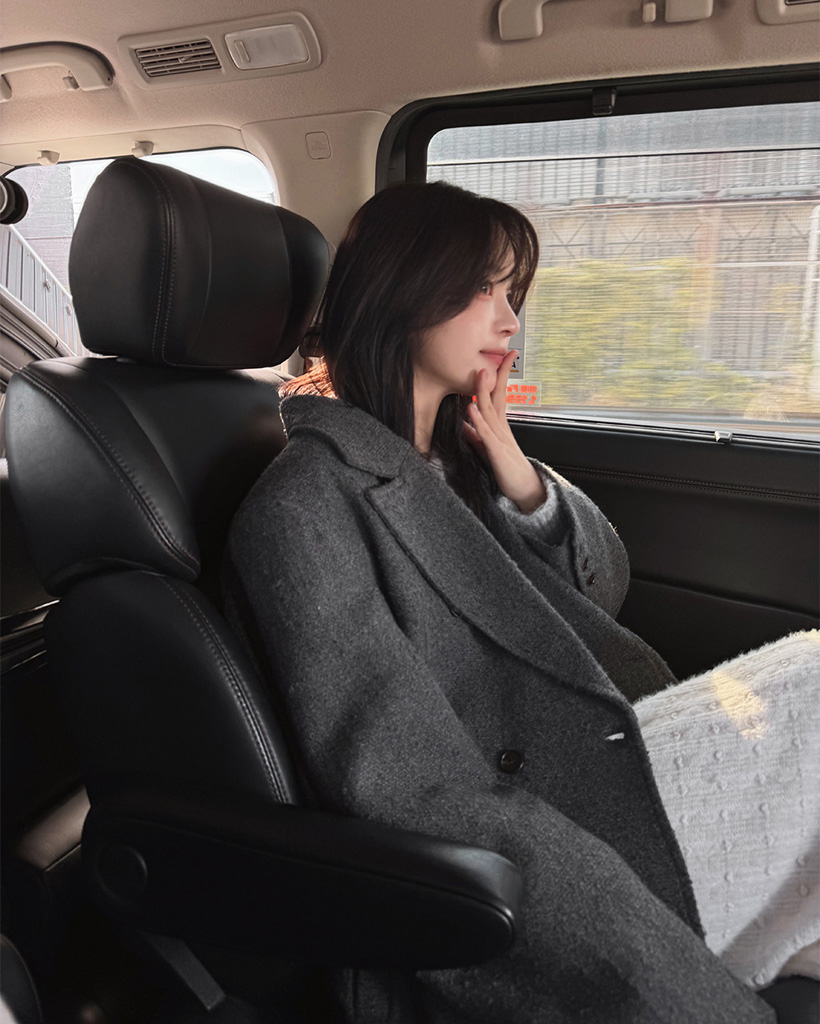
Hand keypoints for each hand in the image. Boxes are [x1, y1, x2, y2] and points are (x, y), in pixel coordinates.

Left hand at [464, 350, 546, 513]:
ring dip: (483, 392)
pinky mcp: (496, 453)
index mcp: (499, 425)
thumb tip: (462, 423)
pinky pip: (486, 434)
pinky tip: (471, 409)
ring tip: (480, 373)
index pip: (499, 395)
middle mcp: (501, 428)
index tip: (505, 356)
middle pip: (497, 397)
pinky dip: (478, 421)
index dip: (499, 375)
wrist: (524, 489)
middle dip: (496, 375)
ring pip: (491, 411)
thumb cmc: (507, 469)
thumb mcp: (487, 448)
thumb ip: (475, 435)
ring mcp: (499, 439)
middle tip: (499, 353)